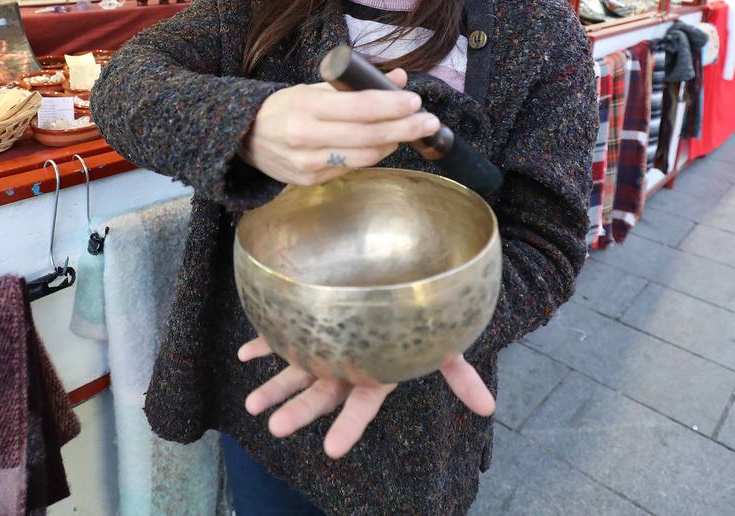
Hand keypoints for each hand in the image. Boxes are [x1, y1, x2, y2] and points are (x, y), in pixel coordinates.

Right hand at [238, 68, 440, 185]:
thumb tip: (398, 79)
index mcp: (306, 107)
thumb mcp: (312, 88)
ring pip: (364, 156)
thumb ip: (355, 85)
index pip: (359, 107)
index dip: (391, 105)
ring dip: (392, 144)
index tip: (415, 102)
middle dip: (404, 128)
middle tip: (430, 122)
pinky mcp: (310, 182)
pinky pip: (350, 167)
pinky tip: (382, 144)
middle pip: (368, 135)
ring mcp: (308, 164)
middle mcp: (307, 137)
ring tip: (409, 131)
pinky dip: (371, 155)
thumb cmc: (282, 108)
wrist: (244, 138)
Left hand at [238, 337, 495, 458]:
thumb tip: (490, 410)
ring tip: (251, 406)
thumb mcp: (446, 346)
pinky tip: (245, 354)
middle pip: (322, 393)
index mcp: (376, 373)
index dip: (348, 427)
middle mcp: (349, 363)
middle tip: (274, 427)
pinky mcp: (312, 322)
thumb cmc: (424, 317)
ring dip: (274, 386)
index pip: (362, 406)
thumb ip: (461, 376)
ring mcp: (328, 344)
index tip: (330, 450)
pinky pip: (284, 336)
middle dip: (298, 410)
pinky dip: (264, 344)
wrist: (404, 285)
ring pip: (298, 371)